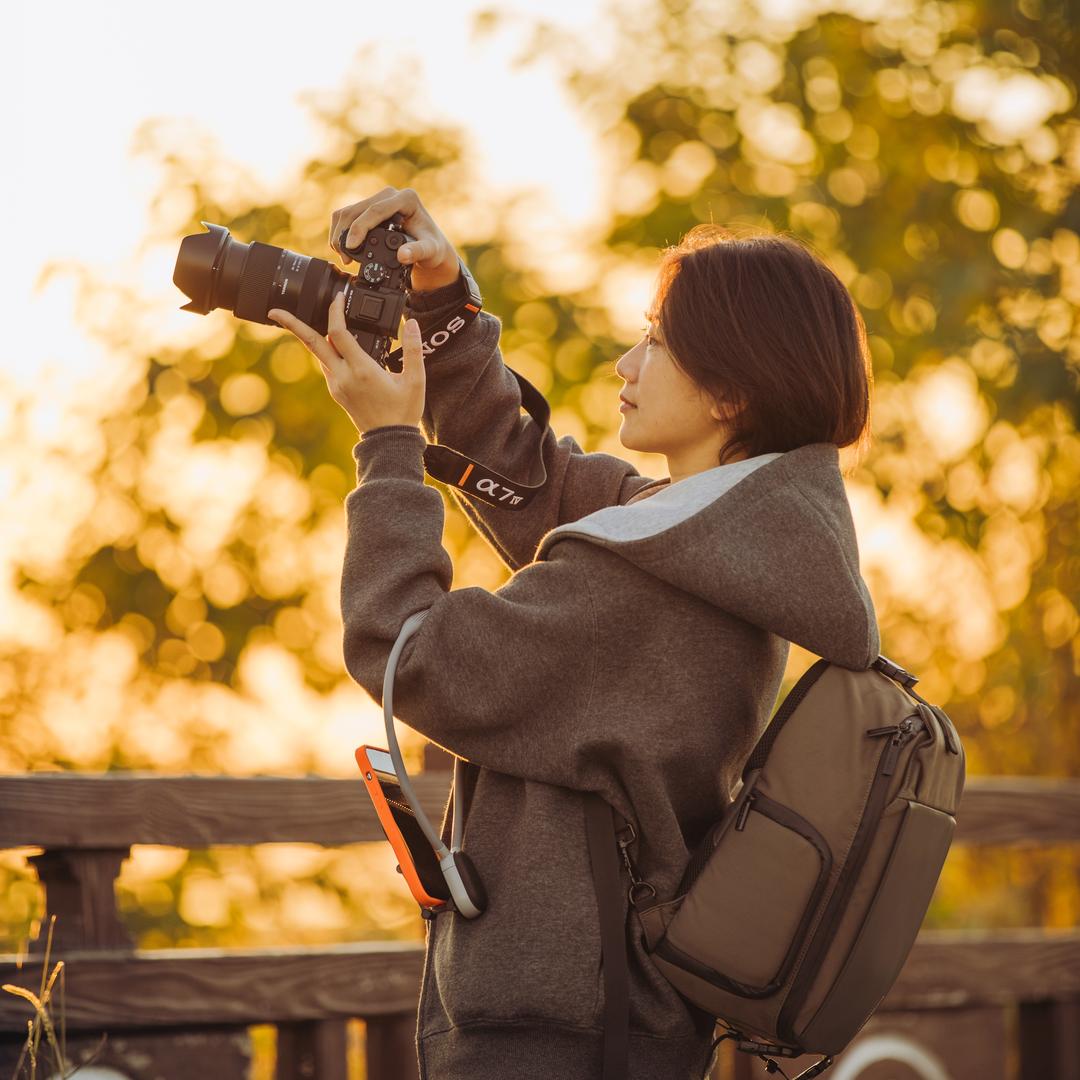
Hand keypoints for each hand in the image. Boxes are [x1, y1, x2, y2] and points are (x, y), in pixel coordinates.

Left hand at [268, 293, 425, 436]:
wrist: (389, 442)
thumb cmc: (403, 412)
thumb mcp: (415, 380)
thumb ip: (413, 350)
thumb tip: (412, 323)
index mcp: (362, 369)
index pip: (338, 333)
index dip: (335, 311)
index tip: (338, 297)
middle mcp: (343, 376)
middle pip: (312, 343)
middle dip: (292, 325)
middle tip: (275, 311)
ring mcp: (336, 385)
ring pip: (318, 354)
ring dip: (312, 336)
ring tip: (302, 320)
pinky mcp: (336, 392)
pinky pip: (326, 365)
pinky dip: (326, 351)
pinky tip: (334, 345)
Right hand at [329, 186, 461, 292]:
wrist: (431, 246)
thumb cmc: (433, 247)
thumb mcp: (431, 252)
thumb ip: (418, 252)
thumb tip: (403, 255)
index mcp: (406, 199)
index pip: (376, 210)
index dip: (360, 228)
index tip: (351, 247)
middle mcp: (390, 195)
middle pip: (357, 210)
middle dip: (346, 234)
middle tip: (346, 258)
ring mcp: (378, 199)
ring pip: (348, 212)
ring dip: (340, 234)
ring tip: (344, 256)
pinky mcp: (369, 208)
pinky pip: (348, 216)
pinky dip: (342, 232)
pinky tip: (344, 248)